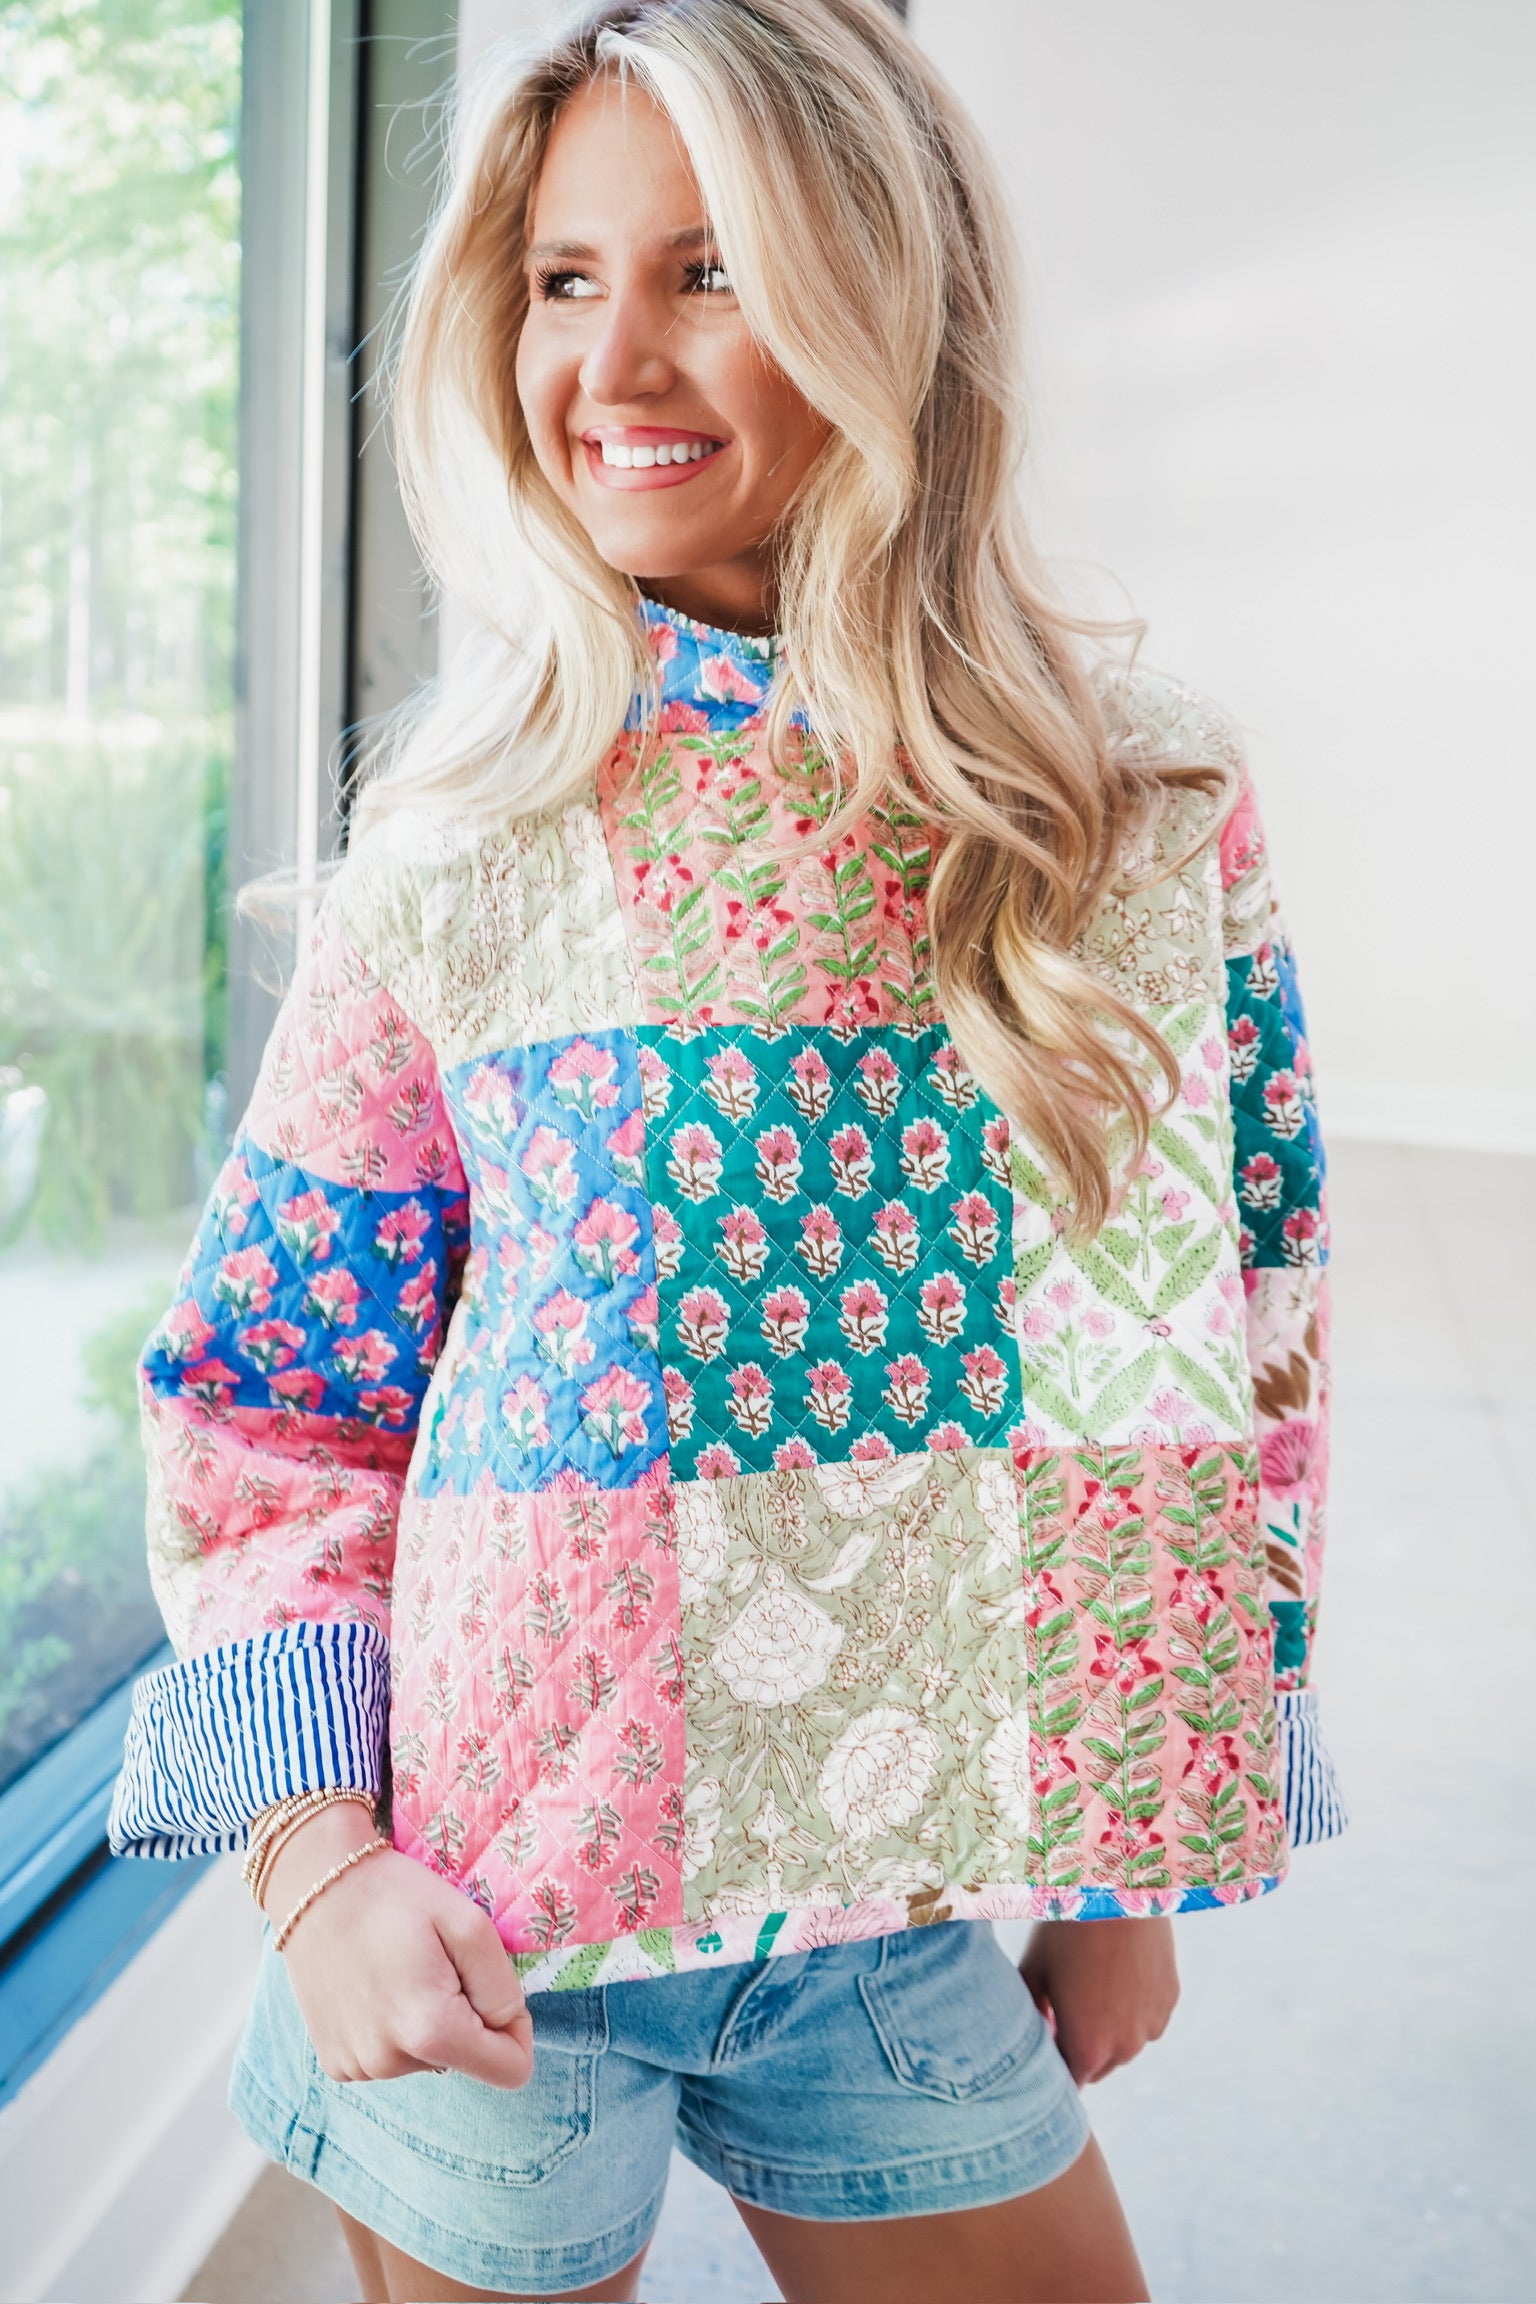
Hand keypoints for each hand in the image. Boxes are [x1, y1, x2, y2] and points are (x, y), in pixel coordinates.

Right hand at [259, 1802, 533, 2090]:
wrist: (315, 1886)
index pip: (510, 2071)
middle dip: (465, 2016)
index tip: (488, 1984)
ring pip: (429, 2058)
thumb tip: (507, 2028)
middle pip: (466, 2060)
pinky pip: (392, 2057)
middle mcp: (391, 2064)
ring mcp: (358, 2068)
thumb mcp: (468, 1923)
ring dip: (428, 2021)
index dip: (515, 2027)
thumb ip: (502, 1986)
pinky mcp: (335, 2063)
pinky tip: (375, 1987)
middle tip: (434, 1963)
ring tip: (401, 1970)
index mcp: (431, 2031)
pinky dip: (394, 2027)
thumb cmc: (397, 1895)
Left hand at [1020, 1915, 1178, 2085]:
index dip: (1053, 2062)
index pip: (1068, 2081)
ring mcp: (1152, 2025)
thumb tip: (1036, 2035)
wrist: (1118, 1890)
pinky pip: (1147, 2018)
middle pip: (1097, 2066)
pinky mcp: (1170, 2000)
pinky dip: (1133, 2007)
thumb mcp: (1033, 1971)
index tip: (1044, 2038)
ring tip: (1092, 1982)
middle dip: (1079, 2046)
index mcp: (1086, 2049)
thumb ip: (1030, 2015)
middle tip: (1063, 2006)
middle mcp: (1124, 2048)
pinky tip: (1118, 1970)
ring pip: (1124, 2043)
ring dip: (1109, 2028)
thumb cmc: (1066, 1929)